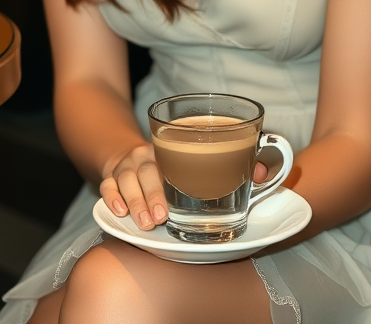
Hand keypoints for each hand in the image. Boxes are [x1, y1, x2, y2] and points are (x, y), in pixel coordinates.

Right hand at [101, 144, 269, 230]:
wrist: (135, 155)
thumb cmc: (180, 163)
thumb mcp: (204, 159)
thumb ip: (235, 165)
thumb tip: (262, 172)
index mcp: (173, 146)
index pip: (175, 151)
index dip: (180, 168)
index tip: (186, 187)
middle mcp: (149, 153)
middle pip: (148, 169)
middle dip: (153, 194)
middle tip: (161, 218)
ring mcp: (129, 164)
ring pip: (127, 178)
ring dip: (135, 200)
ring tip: (145, 223)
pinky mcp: (112, 175)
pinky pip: (108, 183)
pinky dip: (112, 196)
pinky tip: (119, 212)